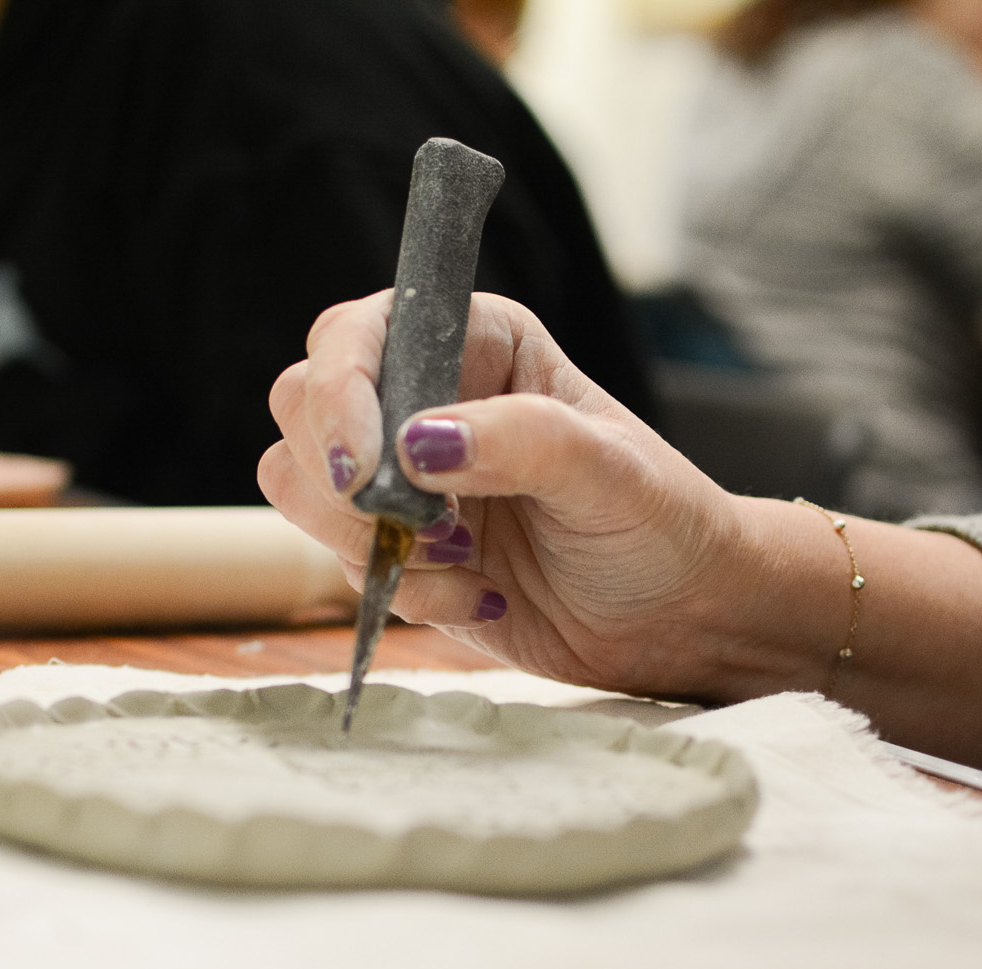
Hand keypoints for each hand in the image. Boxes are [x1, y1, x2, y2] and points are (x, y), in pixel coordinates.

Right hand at [258, 290, 981, 764]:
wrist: (680, 619)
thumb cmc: (661, 524)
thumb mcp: (609, 472)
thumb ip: (519, 441)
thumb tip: (416, 445)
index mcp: (474, 343)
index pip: (356, 335)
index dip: (340, 391)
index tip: (365, 464)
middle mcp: (422, 400)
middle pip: (301, 404)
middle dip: (342, 475)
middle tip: (420, 522)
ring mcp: (401, 478)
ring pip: (301, 485)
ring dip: (365, 537)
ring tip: (464, 561)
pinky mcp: (395, 549)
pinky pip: (340, 562)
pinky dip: (400, 589)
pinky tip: (479, 596)